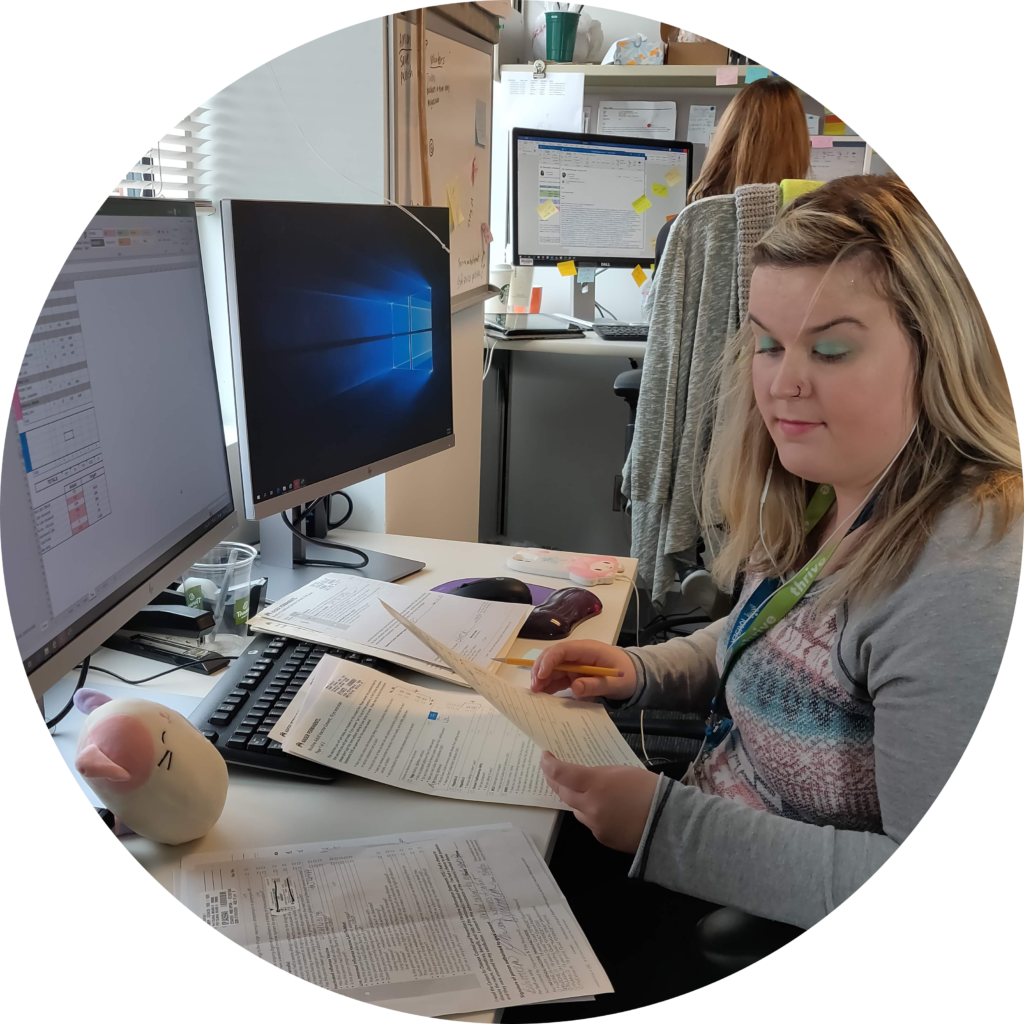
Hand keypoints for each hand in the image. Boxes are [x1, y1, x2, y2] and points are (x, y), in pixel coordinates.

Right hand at [530, 640, 636, 702]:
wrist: (633, 677)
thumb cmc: (626, 676)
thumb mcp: (615, 683)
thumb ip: (595, 685)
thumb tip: (575, 688)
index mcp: (587, 649)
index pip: (562, 650)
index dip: (549, 661)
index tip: (540, 676)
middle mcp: (577, 654)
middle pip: (552, 657)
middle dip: (540, 670)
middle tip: (534, 688)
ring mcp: (574, 663)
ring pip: (551, 667)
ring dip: (541, 679)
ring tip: (536, 694)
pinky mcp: (573, 673)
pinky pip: (557, 677)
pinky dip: (548, 685)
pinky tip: (543, 695)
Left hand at [540, 752, 658, 853]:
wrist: (669, 823)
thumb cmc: (649, 789)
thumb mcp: (621, 771)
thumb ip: (598, 775)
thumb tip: (584, 779)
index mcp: (595, 785)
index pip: (561, 774)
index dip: (549, 765)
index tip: (545, 758)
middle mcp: (590, 807)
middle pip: (562, 793)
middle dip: (554, 781)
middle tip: (551, 772)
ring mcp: (595, 826)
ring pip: (576, 810)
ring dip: (575, 799)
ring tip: (581, 790)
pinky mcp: (602, 839)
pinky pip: (590, 823)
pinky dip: (592, 814)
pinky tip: (604, 809)